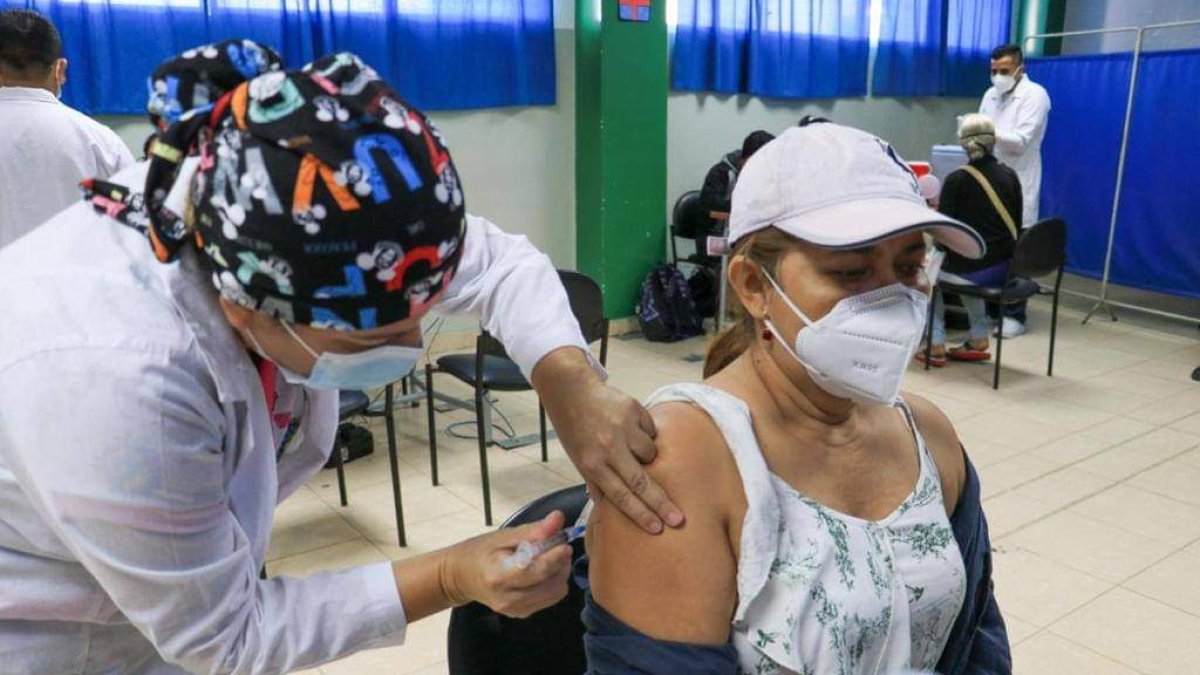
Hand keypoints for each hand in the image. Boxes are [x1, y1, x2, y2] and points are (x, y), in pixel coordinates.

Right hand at [442, 511, 571, 617]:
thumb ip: (532, 530)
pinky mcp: (522, 614)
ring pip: (556, 592)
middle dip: (560, 563)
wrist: (461, 577)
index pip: (537, 570)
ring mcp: (516, 610)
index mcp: (499, 576)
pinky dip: (553, 583)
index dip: (555, 556)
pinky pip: (550, 598)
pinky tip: (543, 571)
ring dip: (560, 573)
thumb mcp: (502, 536)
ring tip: (550, 557)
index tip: (564, 543)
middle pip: (551, 584)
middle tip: (557, 546)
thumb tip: (558, 519)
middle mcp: (508, 599)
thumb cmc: (480, 552)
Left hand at [532, 348, 684, 534]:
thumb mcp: (579, 460)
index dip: (640, 513)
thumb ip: (596, 483)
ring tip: (631, 446)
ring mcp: (623, 427)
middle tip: (679, 519)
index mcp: (592, 464)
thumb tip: (612, 508)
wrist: (572, 392)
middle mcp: (608, 447)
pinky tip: (630, 427)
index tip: (657, 528)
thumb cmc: (575, 430)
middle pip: (640, 481)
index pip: (620, 495)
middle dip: (661, 503)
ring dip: (648, 456)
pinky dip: (645, 433)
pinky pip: (651, 430)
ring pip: (650, 453)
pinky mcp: (633, 410)